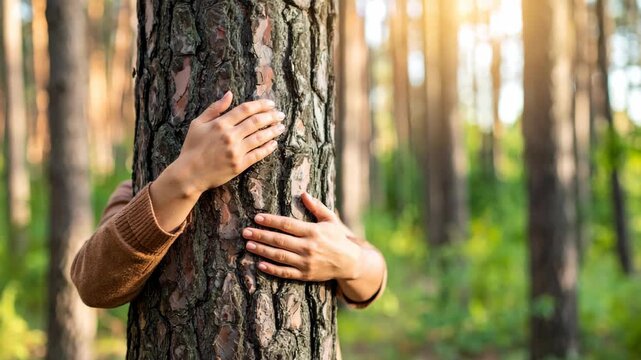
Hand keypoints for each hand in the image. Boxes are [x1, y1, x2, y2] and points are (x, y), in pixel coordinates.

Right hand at [174, 91, 285, 193]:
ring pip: (260, 138)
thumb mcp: (198, 123)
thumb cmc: (192, 147)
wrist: (189, 174)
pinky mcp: (239, 165)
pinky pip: (258, 154)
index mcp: (220, 124)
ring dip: (273, 131)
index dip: (261, 105)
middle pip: (256, 122)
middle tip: (280, 114)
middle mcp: (230, 136)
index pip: (245, 110)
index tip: (271, 104)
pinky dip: (268, 148)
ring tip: (281, 126)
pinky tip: (274, 143)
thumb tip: (229, 94)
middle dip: (271, 116)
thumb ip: (215, 108)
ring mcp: (236, 151)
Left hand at [242, 193, 362, 281]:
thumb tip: (303, 194)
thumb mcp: (330, 220)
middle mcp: (308, 247)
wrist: (350, 263)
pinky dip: (272, 269)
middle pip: (279, 240)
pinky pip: (285, 272)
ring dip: (262, 250)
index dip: (271, 221)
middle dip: (261, 235)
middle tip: (246, 232)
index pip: (287, 225)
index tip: (257, 217)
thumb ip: (316, 207)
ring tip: (248, 245)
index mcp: (313, 231)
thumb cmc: (338, 238)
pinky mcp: (305, 275)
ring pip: (279, 256)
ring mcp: (306, 262)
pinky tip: (260, 264)